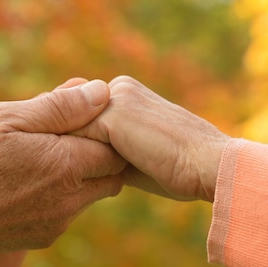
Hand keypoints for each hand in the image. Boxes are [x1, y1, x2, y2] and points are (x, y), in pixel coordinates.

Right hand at [0, 80, 125, 263]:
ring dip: (79, 176)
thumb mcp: (4, 119)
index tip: (77, 120)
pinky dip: (60, 196)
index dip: (103, 130)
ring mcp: (57, 223)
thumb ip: (59, 107)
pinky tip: (27, 184)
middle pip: (112, 175)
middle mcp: (69, 200)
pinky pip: (67, 213)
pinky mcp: (42, 238)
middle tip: (65, 137)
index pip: (116, 147)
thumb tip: (101, 92)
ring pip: (90, 195)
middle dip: (99, 154)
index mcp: (66, 165)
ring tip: (41, 159)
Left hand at [75, 76, 230, 201]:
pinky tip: (75, 177)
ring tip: (65, 176)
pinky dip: (71, 160)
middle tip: (58, 169)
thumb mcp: (137, 155)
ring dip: (64, 153)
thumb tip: (83, 163)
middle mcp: (119, 87)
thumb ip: (110, 150)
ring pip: (69, 128)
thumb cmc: (180, 168)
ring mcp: (115, 98)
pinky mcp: (113, 116)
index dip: (71, 139)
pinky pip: (74, 139)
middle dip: (63, 143)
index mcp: (127, 93)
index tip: (63, 159)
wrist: (208, 165)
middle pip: (69, 117)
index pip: (81, 113)